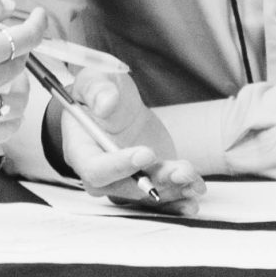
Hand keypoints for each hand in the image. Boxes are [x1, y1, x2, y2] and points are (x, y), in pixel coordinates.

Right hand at [0, 0, 46, 144]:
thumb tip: (11, 7)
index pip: (27, 38)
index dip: (39, 24)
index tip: (40, 16)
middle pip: (20, 65)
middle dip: (18, 48)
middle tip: (3, 40)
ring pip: (16, 101)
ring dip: (20, 85)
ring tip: (10, 75)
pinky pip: (0, 133)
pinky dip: (12, 121)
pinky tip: (8, 108)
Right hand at [48, 61, 205, 209]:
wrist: (120, 103)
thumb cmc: (102, 90)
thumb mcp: (97, 78)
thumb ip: (97, 89)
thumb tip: (105, 103)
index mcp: (81, 149)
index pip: (95, 168)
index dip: (120, 165)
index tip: (146, 153)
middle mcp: (100, 172)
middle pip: (123, 189)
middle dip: (154, 182)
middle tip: (179, 171)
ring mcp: (123, 180)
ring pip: (146, 194)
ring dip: (172, 190)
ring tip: (192, 178)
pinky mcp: (144, 181)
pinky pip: (159, 197)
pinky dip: (179, 198)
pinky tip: (195, 190)